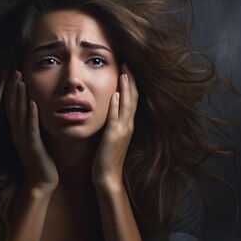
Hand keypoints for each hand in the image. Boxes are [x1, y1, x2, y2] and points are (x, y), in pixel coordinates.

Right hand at [5, 71, 58, 192]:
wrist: (42, 182)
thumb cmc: (42, 161)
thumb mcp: (37, 140)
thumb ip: (35, 126)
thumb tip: (39, 111)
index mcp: (19, 131)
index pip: (13, 106)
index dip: (12, 90)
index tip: (14, 74)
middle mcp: (18, 133)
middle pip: (13, 106)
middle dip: (14, 88)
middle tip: (15, 71)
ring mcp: (24, 139)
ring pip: (20, 114)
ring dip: (20, 97)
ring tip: (21, 81)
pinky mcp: (33, 146)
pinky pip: (31, 128)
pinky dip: (31, 115)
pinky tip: (33, 103)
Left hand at [92, 64, 138, 188]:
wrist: (108, 177)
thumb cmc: (107, 159)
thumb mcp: (112, 138)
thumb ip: (113, 124)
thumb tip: (110, 109)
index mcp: (127, 125)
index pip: (132, 100)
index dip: (131, 84)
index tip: (127, 69)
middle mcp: (127, 126)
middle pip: (132, 99)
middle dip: (130, 80)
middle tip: (127, 63)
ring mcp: (122, 131)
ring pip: (126, 105)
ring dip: (125, 88)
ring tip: (124, 73)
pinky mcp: (112, 137)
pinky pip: (115, 118)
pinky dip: (115, 105)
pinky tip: (114, 94)